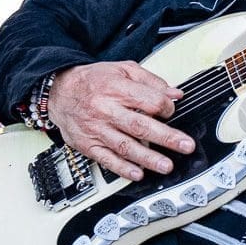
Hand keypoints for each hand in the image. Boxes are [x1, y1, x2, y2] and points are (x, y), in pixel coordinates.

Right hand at [46, 61, 194, 182]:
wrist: (59, 91)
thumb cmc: (93, 81)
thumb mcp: (122, 70)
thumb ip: (150, 81)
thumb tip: (175, 94)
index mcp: (116, 89)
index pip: (149, 101)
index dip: (166, 107)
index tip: (172, 111)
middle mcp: (106, 110)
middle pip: (141, 126)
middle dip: (167, 138)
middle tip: (185, 146)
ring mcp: (97, 130)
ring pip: (125, 146)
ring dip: (148, 158)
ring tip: (166, 165)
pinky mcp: (88, 145)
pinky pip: (107, 160)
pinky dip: (123, 169)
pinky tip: (138, 174)